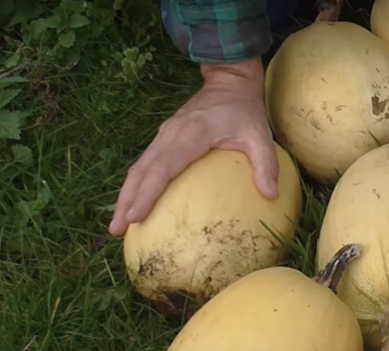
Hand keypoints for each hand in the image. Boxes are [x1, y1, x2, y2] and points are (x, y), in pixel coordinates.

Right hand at [108, 59, 278, 236]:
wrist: (229, 82)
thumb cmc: (244, 110)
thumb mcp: (260, 134)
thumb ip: (266, 163)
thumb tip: (271, 195)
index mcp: (190, 135)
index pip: (162, 167)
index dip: (147, 192)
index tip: (134, 215)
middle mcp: (170, 135)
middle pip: (141, 171)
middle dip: (126, 200)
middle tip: (117, 228)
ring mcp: (164, 136)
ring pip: (139, 168)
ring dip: (126, 195)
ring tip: (118, 224)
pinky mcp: (165, 139)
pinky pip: (146, 164)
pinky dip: (137, 185)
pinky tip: (135, 205)